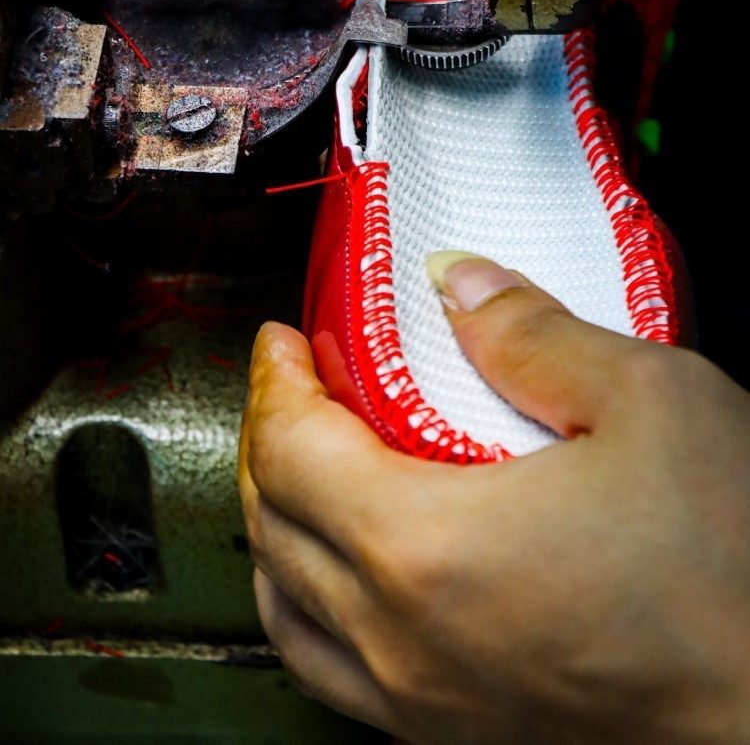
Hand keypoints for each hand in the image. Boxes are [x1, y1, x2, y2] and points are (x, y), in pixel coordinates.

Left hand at [238, 254, 749, 743]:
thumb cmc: (735, 570)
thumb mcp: (649, 402)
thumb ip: (533, 333)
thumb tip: (458, 282)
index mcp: (427, 548)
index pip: (292, 450)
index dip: (276, 383)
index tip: (281, 343)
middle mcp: (402, 640)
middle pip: (276, 525)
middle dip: (269, 440)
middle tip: (294, 388)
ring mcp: (424, 706)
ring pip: (289, 612)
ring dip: (278, 528)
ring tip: (303, 473)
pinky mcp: (460, 741)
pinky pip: (338, 676)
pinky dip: (316, 610)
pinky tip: (353, 582)